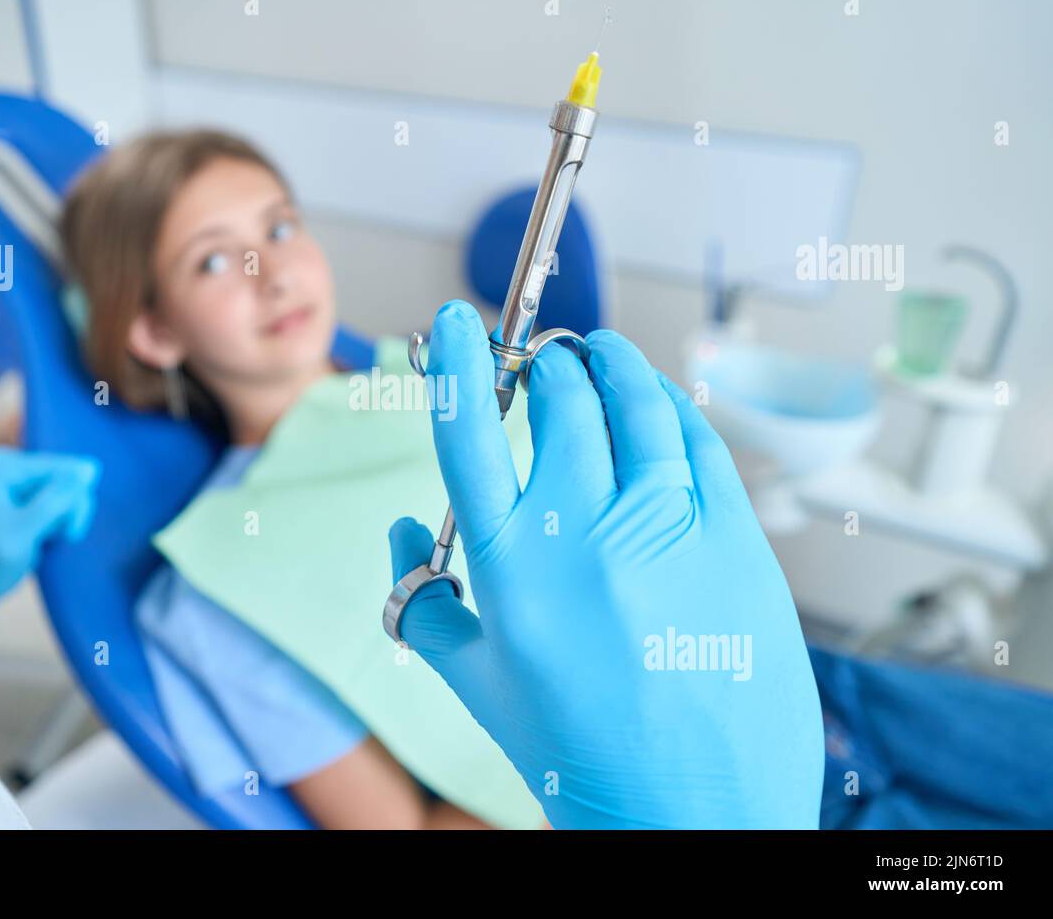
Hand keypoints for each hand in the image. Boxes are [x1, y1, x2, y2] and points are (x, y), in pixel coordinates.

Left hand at [0, 447, 100, 623]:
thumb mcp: (22, 532)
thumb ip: (54, 501)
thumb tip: (90, 469)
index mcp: (4, 467)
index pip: (63, 469)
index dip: (74, 499)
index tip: (69, 533)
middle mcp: (12, 465)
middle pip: (68, 477)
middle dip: (70, 509)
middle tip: (63, 538)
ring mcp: (20, 478)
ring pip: (69, 489)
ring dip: (67, 517)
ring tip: (52, 539)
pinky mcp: (28, 492)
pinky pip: (62, 498)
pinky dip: (61, 520)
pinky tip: (49, 536)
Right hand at [388, 300, 823, 828]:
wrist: (699, 816)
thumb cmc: (585, 759)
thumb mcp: (480, 686)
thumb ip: (428, 603)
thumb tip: (400, 534)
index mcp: (511, 570)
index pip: (469, 433)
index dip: (456, 362)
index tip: (455, 321)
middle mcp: (587, 534)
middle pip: (560, 400)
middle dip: (543, 363)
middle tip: (539, 358)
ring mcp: (670, 530)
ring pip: (637, 403)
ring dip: (609, 363)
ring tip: (595, 353)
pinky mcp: (736, 539)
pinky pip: (699, 441)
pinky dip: (671, 404)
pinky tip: (656, 400)